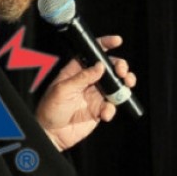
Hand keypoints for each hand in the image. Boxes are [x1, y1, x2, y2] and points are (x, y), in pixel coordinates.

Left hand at [36, 35, 136, 150]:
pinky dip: (112, 109)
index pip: (92, 53)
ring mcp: (95, 95)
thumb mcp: (62, 90)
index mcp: (76, 71)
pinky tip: (105, 113)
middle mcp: (88, 81)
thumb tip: (100, 66)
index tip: (116, 41)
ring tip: (126, 86)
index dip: (104, 45)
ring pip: (116, 85)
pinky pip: (112, 106)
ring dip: (124, 85)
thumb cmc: (50, 110)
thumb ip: (82, 77)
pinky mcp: (99, 109)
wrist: (51, 134)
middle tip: (123, 72)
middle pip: (109, 68)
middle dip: (120, 66)